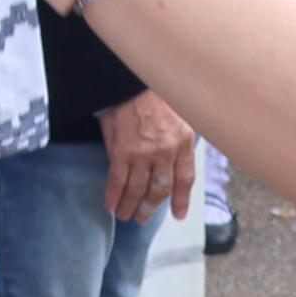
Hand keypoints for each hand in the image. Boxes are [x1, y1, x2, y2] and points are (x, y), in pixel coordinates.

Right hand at [101, 89, 197, 222]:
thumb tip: (178, 157)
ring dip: (130, 206)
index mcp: (183, 141)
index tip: (179, 214)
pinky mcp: (121, 152)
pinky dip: (113, 196)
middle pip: (160, 189)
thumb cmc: (154, 92)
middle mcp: (165, 151)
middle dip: (150, 207)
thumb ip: (179, 137)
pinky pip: (117, 182)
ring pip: (138, 190)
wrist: (131, 80)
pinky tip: (110, 205)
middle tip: (143, 217)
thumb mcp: (178, 113)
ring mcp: (143, 153)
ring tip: (125, 215)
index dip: (181, 199)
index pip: (185, 178)